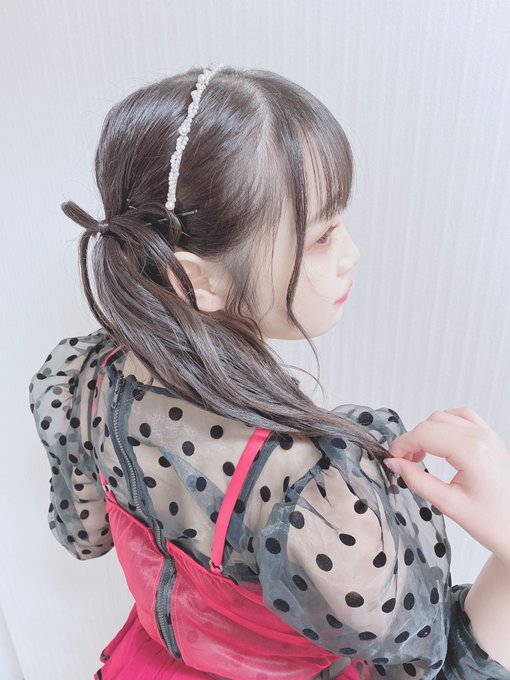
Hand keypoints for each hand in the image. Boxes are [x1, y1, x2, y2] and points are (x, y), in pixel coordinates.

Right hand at [385, 407, 509, 562]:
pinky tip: (440, 442)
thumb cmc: (493, 522)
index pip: (424, 433)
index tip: (393, 459)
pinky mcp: (491, 438)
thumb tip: (394, 464)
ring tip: (420, 455)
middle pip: (432, 422)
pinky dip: (446, 424)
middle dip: (412, 439)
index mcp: (472, 452)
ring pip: (445, 416)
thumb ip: (417, 481)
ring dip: (427, 431)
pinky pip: (463, 417)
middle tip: (404, 462)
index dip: (402, 444)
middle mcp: (481, 438)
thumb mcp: (449, 505)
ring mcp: (488, 435)